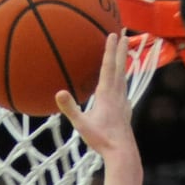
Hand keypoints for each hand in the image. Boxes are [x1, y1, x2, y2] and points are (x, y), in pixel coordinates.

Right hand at [54, 32, 133, 159]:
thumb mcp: (82, 124)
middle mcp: (117, 94)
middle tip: (123, 33)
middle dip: (120, 49)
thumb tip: (59, 92)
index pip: (108, 67)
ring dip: (123, 62)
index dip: (109, 50)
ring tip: (124, 52)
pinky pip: (124, 89)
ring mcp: (123, 102)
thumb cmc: (101, 139)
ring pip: (124, 76)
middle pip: (120, 67)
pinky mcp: (126, 110)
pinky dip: (123, 81)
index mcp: (107, 94)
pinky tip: (122, 85)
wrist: (122, 151)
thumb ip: (70, 108)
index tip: (112, 34)